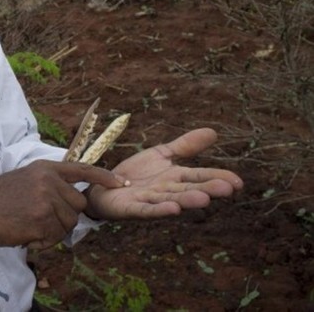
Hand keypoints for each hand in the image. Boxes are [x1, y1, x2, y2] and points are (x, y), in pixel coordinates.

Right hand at [0, 160, 125, 248]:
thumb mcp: (24, 178)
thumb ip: (48, 183)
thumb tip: (71, 197)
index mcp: (44, 168)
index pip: (82, 169)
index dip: (104, 176)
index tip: (122, 183)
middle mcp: (48, 181)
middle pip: (78, 204)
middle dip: (66, 216)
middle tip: (41, 219)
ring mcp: (46, 199)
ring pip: (68, 223)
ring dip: (53, 231)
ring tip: (30, 226)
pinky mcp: (42, 219)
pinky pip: (56, 237)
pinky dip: (44, 241)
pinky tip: (27, 234)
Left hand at [85, 128, 242, 220]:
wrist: (104, 187)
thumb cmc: (136, 174)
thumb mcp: (161, 155)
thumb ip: (185, 146)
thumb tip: (214, 132)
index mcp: (175, 178)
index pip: (199, 176)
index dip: (217, 178)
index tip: (238, 182)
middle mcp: (166, 191)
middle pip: (188, 189)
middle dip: (206, 189)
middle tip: (227, 189)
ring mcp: (149, 201)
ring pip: (171, 200)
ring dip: (186, 201)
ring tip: (204, 200)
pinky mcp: (131, 208)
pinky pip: (146, 210)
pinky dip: (158, 210)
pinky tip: (173, 210)